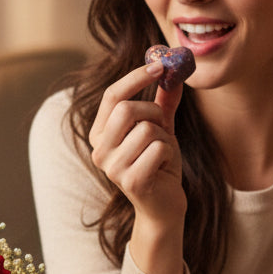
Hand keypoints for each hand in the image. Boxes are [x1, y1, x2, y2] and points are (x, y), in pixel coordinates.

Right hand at [89, 60, 186, 273]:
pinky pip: (159, 148)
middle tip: (164, 125)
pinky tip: (165, 168)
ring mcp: (113, 168)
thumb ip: (163, 103)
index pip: (113, 96)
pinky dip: (169, 154)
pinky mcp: (131, 181)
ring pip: (148, 129)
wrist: (165, 208)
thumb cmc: (160, 167)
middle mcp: (100, 151)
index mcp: (100, 135)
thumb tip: (172, 72)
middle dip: (154, 112)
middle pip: (128, 109)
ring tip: (163, 155)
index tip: (160, 65)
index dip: (136, 77)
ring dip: (165, 138)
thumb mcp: (161, 131)